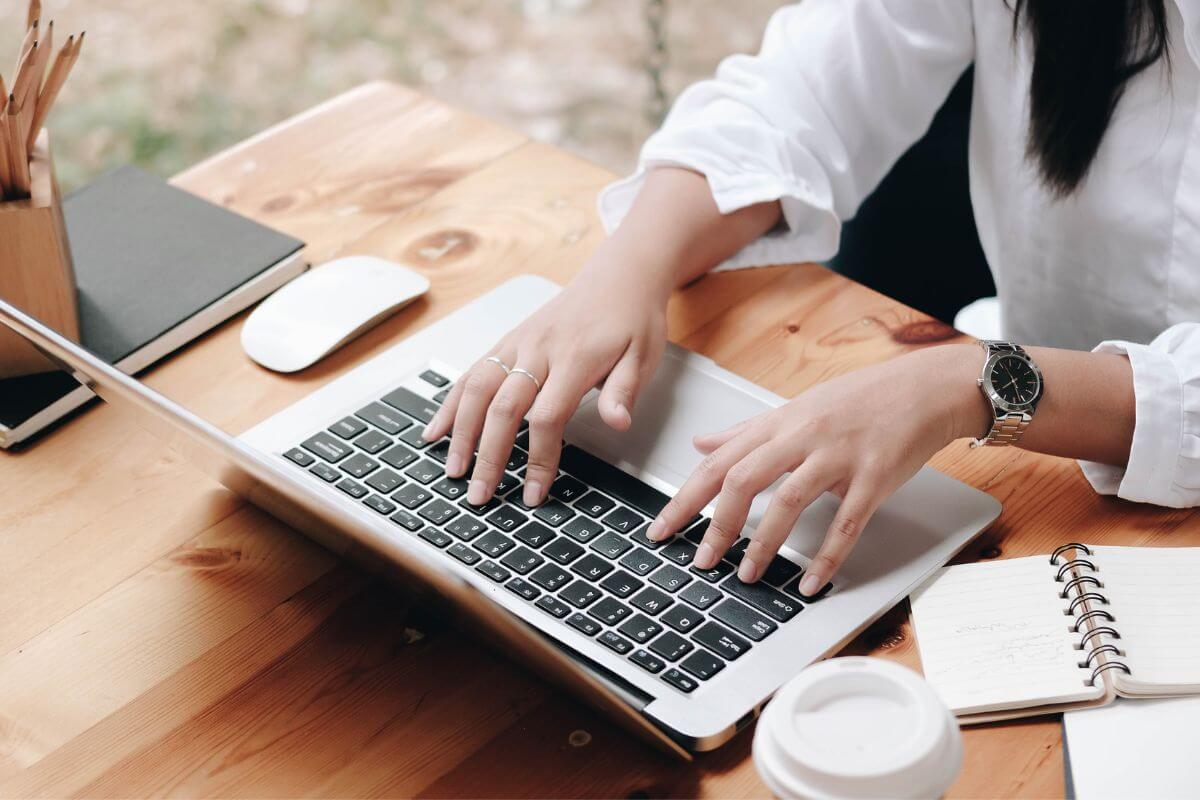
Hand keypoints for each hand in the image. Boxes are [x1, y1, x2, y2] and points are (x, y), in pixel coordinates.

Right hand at [422, 246, 671, 507]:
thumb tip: (617, 423)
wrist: (619, 273)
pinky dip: (451, 402)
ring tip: (453, 470)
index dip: (539, 458)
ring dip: (460, 433)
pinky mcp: (508, 341)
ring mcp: (518, 343)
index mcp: (575, 358)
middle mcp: (538, 349)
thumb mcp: (644, 355)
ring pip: (478, 389)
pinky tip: (436, 430)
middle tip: (480, 495)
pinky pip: (473, 373)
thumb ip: (624, 391)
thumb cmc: (632, 317)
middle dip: (488, 456)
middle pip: (503, 408)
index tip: (535, 493)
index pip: (548, 417)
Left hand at [645, 344, 985, 593]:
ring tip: (747, 575)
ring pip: (789, 500)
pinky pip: (846, 522)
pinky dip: (826, 556)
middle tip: (700, 560)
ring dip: (764, 542)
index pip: (719, 461)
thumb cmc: (862, 400)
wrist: (925, 389)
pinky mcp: (874, 477)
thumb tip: (702, 444)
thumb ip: (747, 431)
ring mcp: (839, 456)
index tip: (663, 528)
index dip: (686, 497)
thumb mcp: (797, 408)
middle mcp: (803, 436)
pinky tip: (810, 582)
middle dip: (716, 523)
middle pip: (744, 478)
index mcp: (780, 423)